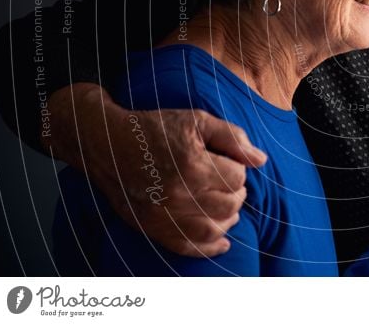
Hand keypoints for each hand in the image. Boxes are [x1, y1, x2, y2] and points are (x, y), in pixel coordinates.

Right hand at [45, 83, 266, 256]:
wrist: (107, 143)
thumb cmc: (155, 128)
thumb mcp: (197, 120)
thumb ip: (232, 137)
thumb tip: (260, 160)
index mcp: (193, 164)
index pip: (237, 177)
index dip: (239, 169)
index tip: (228, 162)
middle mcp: (179, 194)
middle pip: (229, 205)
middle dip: (237, 193)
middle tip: (230, 183)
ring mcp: (164, 215)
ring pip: (213, 230)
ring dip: (228, 219)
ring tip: (226, 206)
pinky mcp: (152, 228)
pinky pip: (187, 248)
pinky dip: (209, 248)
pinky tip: (222, 242)